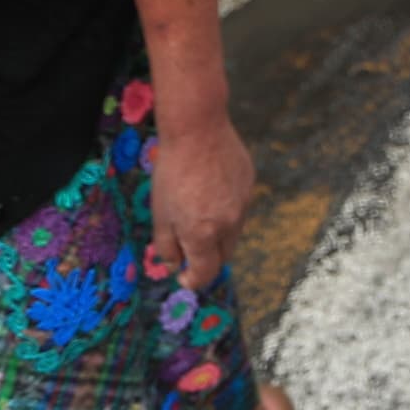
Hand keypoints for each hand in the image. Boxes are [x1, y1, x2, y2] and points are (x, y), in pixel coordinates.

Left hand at [142, 98, 253, 285]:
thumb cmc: (172, 172)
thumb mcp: (160, 213)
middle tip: (188, 247)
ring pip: (233, 232)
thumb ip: (166, 246)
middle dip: (206, 259)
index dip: (192, 280)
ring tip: (198, 210)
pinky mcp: (249, 185)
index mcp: (203, 234)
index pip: (205, 273)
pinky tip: (211, 189)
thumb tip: (173, 266)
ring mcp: (243, 204)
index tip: (183, 277)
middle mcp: (229, 224)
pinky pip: (239, 207)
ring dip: (217, 234)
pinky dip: (226, 209)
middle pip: (223, 256)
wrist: (197, 129)